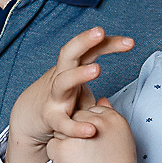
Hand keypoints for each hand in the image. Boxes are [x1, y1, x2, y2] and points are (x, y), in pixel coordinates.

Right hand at [4, 27, 133, 162]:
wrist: (30, 119)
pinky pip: (62, 122)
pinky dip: (75, 127)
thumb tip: (114, 79)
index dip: (109, 43)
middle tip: (99, 32)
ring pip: (63, 81)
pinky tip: (90, 130)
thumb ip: (96, 79)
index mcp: (72, 68)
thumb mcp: (81, 85)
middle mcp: (61, 77)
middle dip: (83, 41)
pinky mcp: (50, 118)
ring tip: (96, 69)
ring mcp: (54, 97)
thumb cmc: (62, 98)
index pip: (90, 50)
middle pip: (69, 53)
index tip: (131, 42)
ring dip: (78, 74)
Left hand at [45, 99, 137, 162]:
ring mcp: (77, 134)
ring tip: (82, 160)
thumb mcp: (121, 137)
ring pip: (61, 128)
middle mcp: (95, 122)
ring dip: (66, 142)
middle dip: (76, 132)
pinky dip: (58, 156)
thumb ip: (109, 116)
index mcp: (112, 118)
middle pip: (74, 116)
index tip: (97, 143)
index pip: (91, 110)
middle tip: (87, 154)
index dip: (91, 127)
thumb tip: (101, 99)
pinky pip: (52, 145)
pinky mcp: (62, 148)